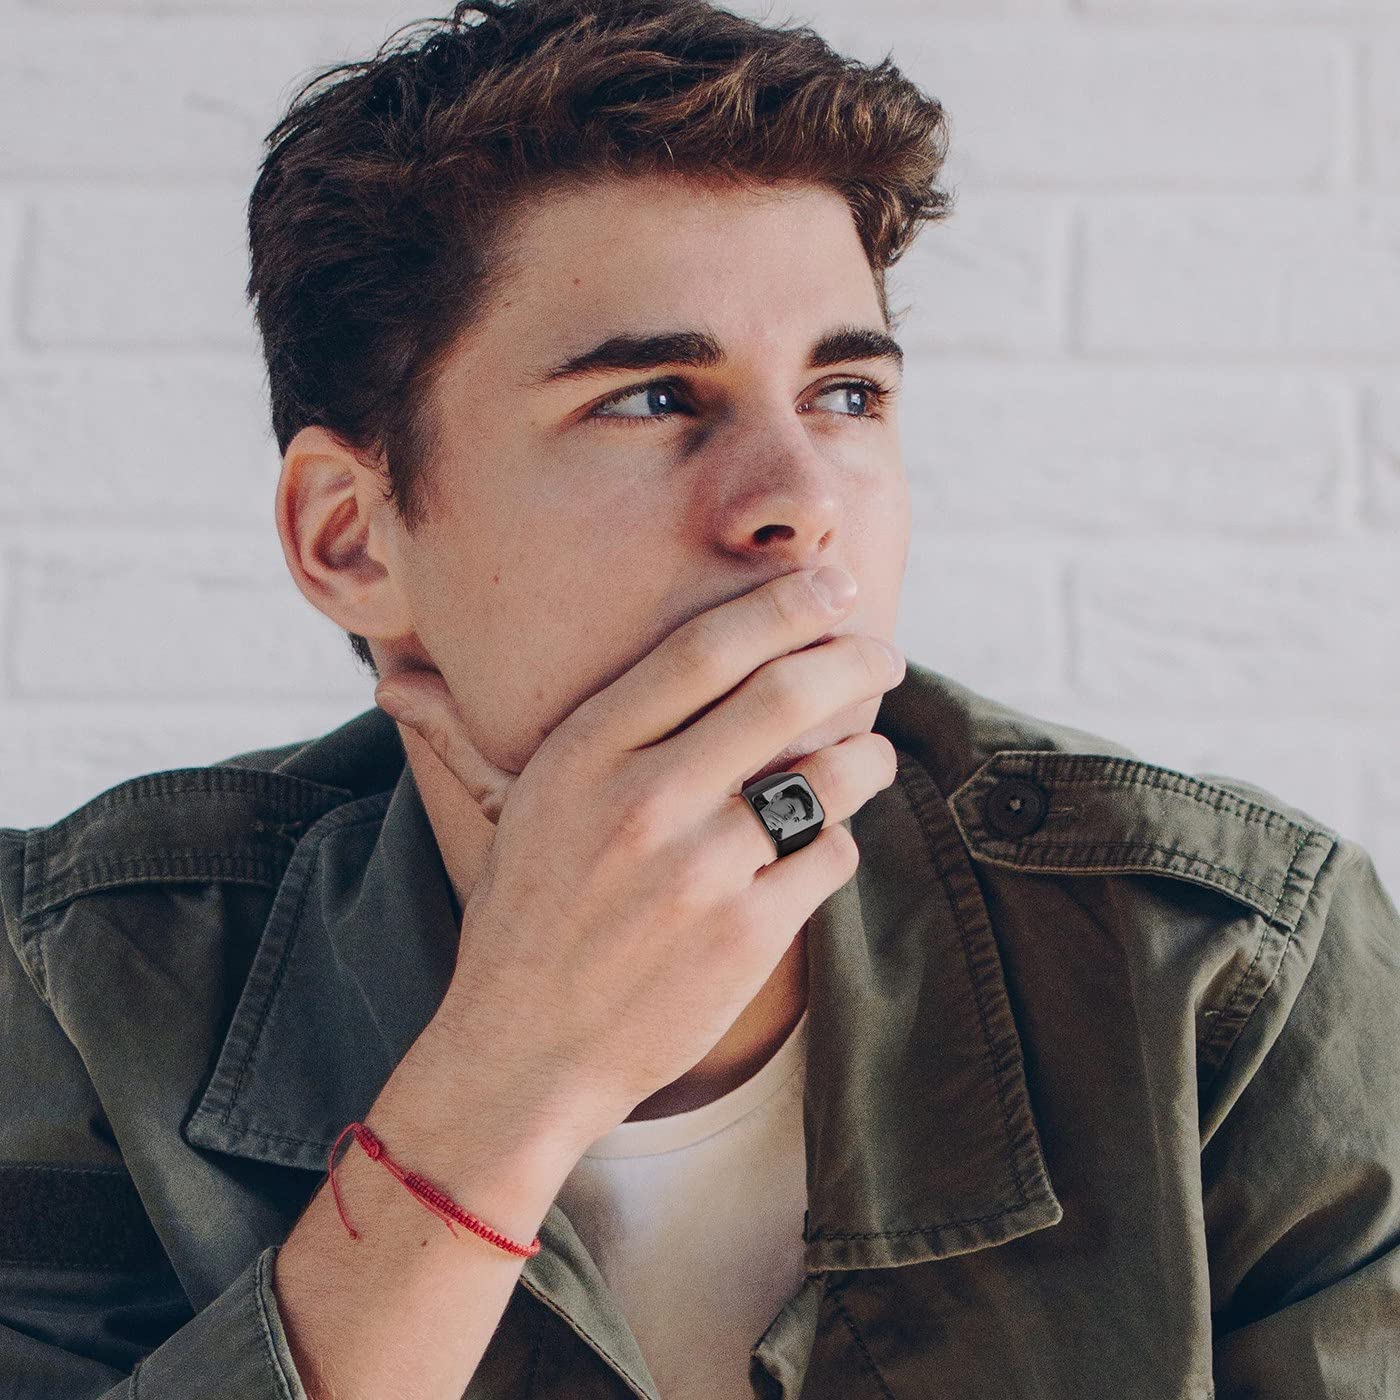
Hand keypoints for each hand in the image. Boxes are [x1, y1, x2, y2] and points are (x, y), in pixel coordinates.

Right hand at [372, 566, 903, 1156]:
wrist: (524, 1054)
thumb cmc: (520, 920)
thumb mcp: (505, 814)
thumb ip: (476, 734)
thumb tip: (394, 682)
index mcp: (582, 755)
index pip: (705, 650)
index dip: (784, 605)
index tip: (832, 587)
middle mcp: (642, 800)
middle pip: (784, 694)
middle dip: (854, 660)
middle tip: (881, 652)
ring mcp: (699, 870)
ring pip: (830, 776)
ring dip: (867, 753)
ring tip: (870, 751)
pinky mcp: (747, 936)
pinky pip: (830, 856)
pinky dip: (835, 843)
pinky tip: (817, 845)